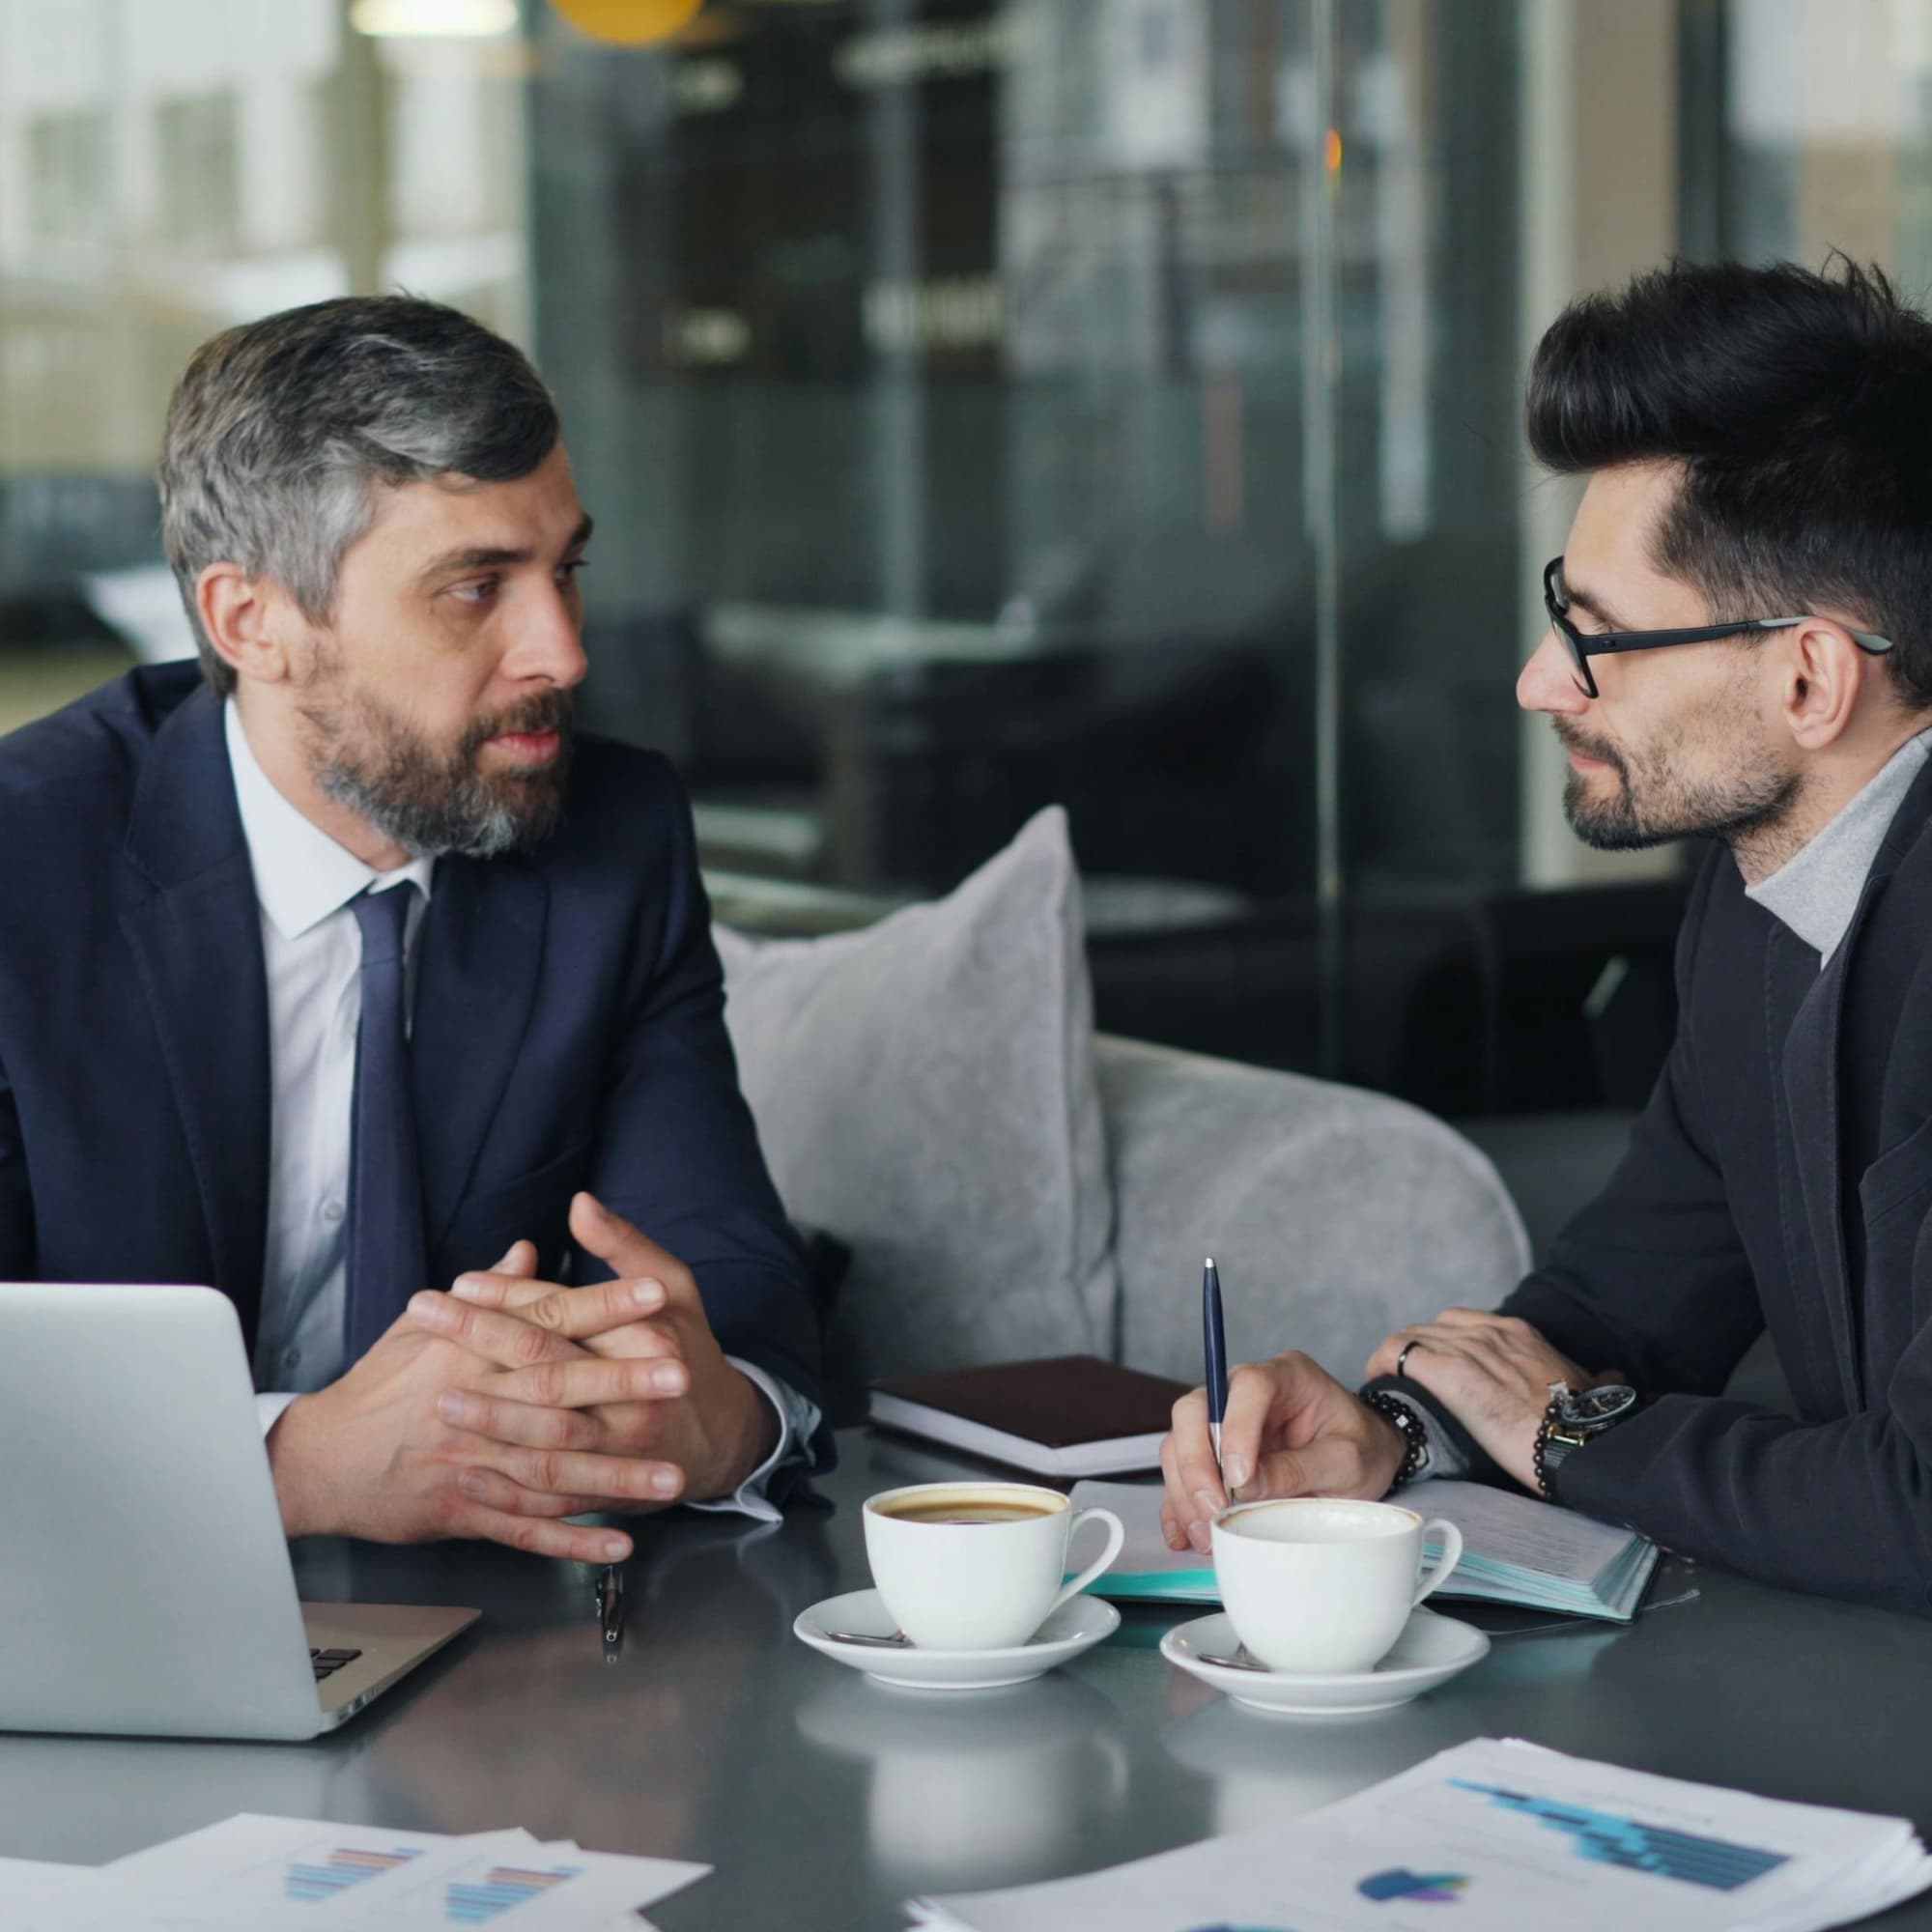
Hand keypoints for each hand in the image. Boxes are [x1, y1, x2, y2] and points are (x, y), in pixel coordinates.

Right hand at [268, 1252, 679, 1561]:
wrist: (319, 1459)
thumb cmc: (377, 1387)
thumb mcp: (422, 1327)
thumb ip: (488, 1293)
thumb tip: (528, 1249)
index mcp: (469, 1348)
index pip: (549, 1319)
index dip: (605, 1306)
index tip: (657, 1293)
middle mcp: (474, 1401)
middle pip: (560, 1389)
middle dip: (625, 1382)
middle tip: (684, 1376)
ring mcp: (470, 1461)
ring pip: (553, 1468)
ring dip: (617, 1475)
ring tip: (673, 1475)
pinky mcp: (463, 1510)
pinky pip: (526, 1529)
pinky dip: (573, 1539)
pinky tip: (619, 1541)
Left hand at [413, 1193, 779, 1512]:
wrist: (721, 1435)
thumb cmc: (687, 1347)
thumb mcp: (672, 1287)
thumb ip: (625, 1247)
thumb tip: (580, 1203)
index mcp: (646, 1339)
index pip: (565, 1311)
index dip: (510, 1295)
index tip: (459, 1282)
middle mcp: (634, 1396)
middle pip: (548, 1369)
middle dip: (480, 1343)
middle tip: (422, 1321)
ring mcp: (621, 1451)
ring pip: (547, 1439)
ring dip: (490, 1419)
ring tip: (435, 1398)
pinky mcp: (609, 1492)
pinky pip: (553, 1496)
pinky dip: (508, 1492)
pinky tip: (465, 1475)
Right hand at [1158, 1352, 1407, 1554]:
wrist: (1367, 1458)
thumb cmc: (1363, 1448)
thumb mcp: (1348, 1462)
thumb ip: (1301, 1469)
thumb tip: (1247, 1488)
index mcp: (1287, 1377)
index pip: (1247, 1386)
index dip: (1235, 1429)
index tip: (1239, 1479)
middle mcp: (1245, 1392)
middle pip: (1195, 1410)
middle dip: (1196, 1465)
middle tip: (1213, 1511)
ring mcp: (1225, 1421)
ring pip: (1180, 1442)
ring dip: (1185, 1491)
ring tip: (1205, 1536)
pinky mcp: (1215, 1453)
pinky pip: (1182, 1473)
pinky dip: (1179, 1505)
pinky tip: (1184, 1535)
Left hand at [1365, 1309, 1599, 1490]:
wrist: (1582, 1441)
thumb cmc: (1588, 1422)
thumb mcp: (1592, 1387)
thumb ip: (1595, 1377)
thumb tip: (1613, 1376)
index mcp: (1519, 1333)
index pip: (1463, 1323)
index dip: (1441, 1345)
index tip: (1433, 1368)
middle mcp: (1492, 1332)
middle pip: (1432, 1326)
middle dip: (1413, 1350)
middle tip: (1402, 1378)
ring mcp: (1471, 1348)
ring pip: (1410, 1336)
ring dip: (1392, 1359)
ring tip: (1385, 1384)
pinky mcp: (1453, 1371)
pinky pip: (1401, 1354)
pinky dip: (1383, 1366)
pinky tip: (1379, 1384)